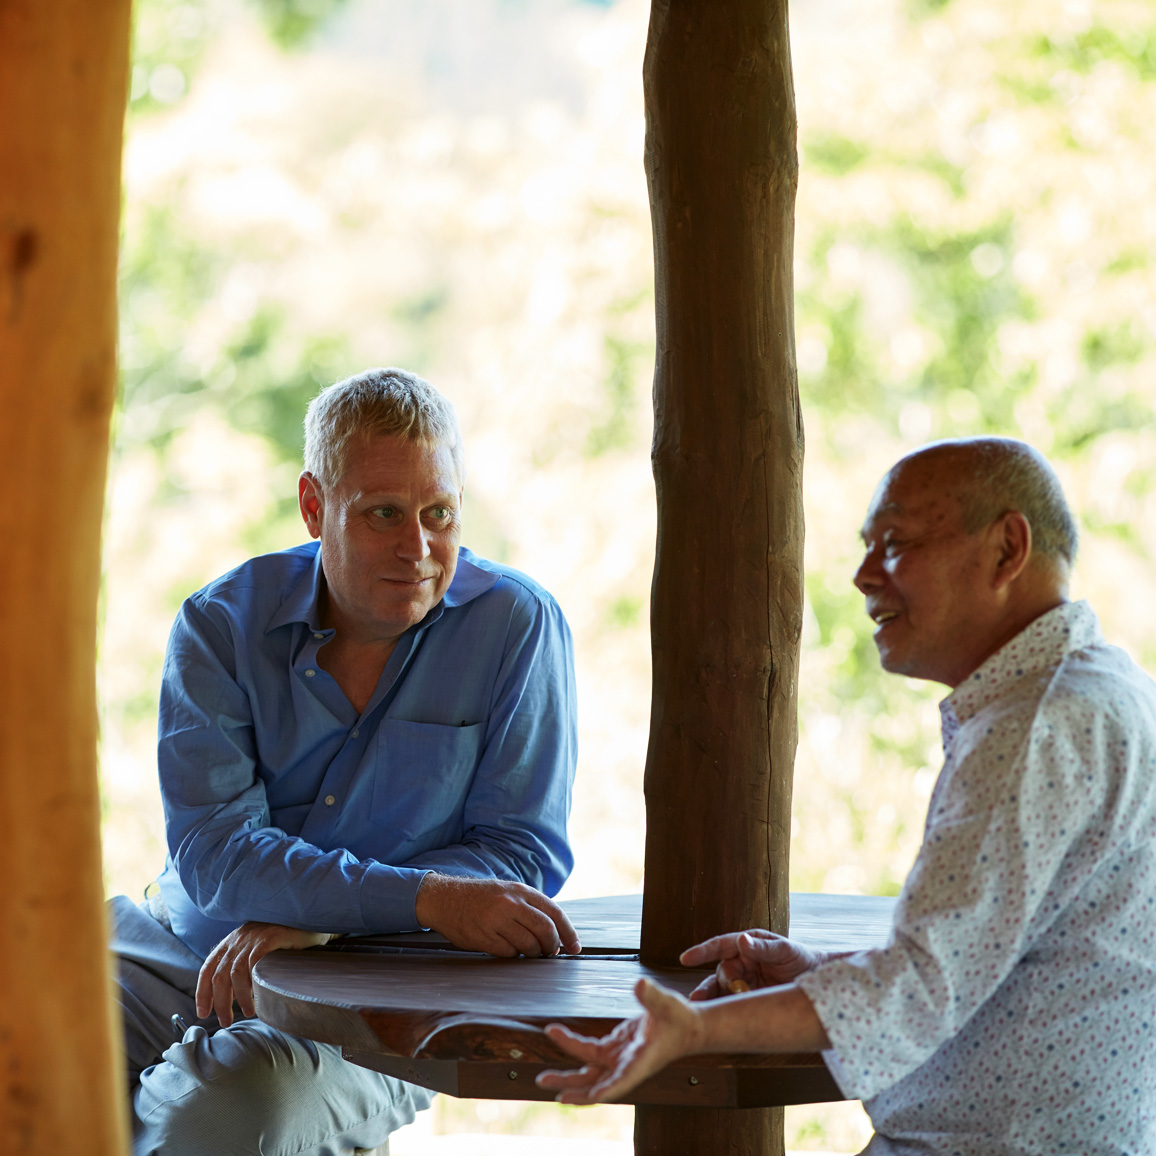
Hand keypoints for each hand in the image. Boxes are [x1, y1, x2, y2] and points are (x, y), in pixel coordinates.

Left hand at [195, 922, 333, 1027]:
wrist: (308, 917)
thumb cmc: (284, 940)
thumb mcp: (257, 948)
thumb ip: (243, 964)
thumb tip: (232, 995)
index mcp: (231, 942)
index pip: (207, 969)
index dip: (202, 993)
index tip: (203, 1013)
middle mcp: (238, 938)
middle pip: (219, 975)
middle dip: (220, 1002)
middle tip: (226, 1021)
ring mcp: (254, 937)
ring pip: (235, 973)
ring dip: (239, 997)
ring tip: (248, 1011)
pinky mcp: (270, 937)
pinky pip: (254, 963)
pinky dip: (252, 982)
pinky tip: (258, 995)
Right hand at [415, 874, 580, 956]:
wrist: (445, 898)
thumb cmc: (482, 898)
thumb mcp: (509, 891)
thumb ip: (531, 908)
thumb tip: (558, 934)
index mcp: (520, 890)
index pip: (554, 913)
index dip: (568, 932)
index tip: (575, 947)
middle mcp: (510, 903)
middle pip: (545, 931)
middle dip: (552, 947)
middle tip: (550, 953)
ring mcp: (496, 920)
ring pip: (528, 945)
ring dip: (532, 953)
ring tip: (527, 951)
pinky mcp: (483, 936)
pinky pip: (508, 953)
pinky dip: (512, 955)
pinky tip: (506, 948)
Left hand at [535, 978, 702, 1103]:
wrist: (687, 1027)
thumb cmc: (680, 1017)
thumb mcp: (668, 1004)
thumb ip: (652, 996)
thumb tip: (639, 984)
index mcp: (642, 1060)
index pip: (623, 1080)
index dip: (607, 1089)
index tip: (592, 1096)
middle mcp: (627, 1065)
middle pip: (595, 1083)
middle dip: (571, 1086)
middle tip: (544, 1082)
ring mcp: (620, 1059)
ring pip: (589, 1072)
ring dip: (567, 1075)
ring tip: (542, 1077)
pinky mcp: (616, 1049)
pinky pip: (590, 1054)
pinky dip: (574, 1048)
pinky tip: (560, 1036)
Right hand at [680, 929, 823, 1000]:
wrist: (818, 981)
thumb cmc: (801, 958)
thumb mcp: (785, 950)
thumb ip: (763, 948)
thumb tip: (741, 940)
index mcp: (747, 945)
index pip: (721, 946)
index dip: (702, 951)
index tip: (685, 958)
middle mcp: (741, 962)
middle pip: (721, 973)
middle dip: (718, 984)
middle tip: (717, 995)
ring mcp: (743, 981)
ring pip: (721, 990)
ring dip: (712, 999)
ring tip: (700, 1009)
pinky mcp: (748, 999)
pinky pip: (730, 1004)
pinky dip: (722, 1010)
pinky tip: (715, 1018)